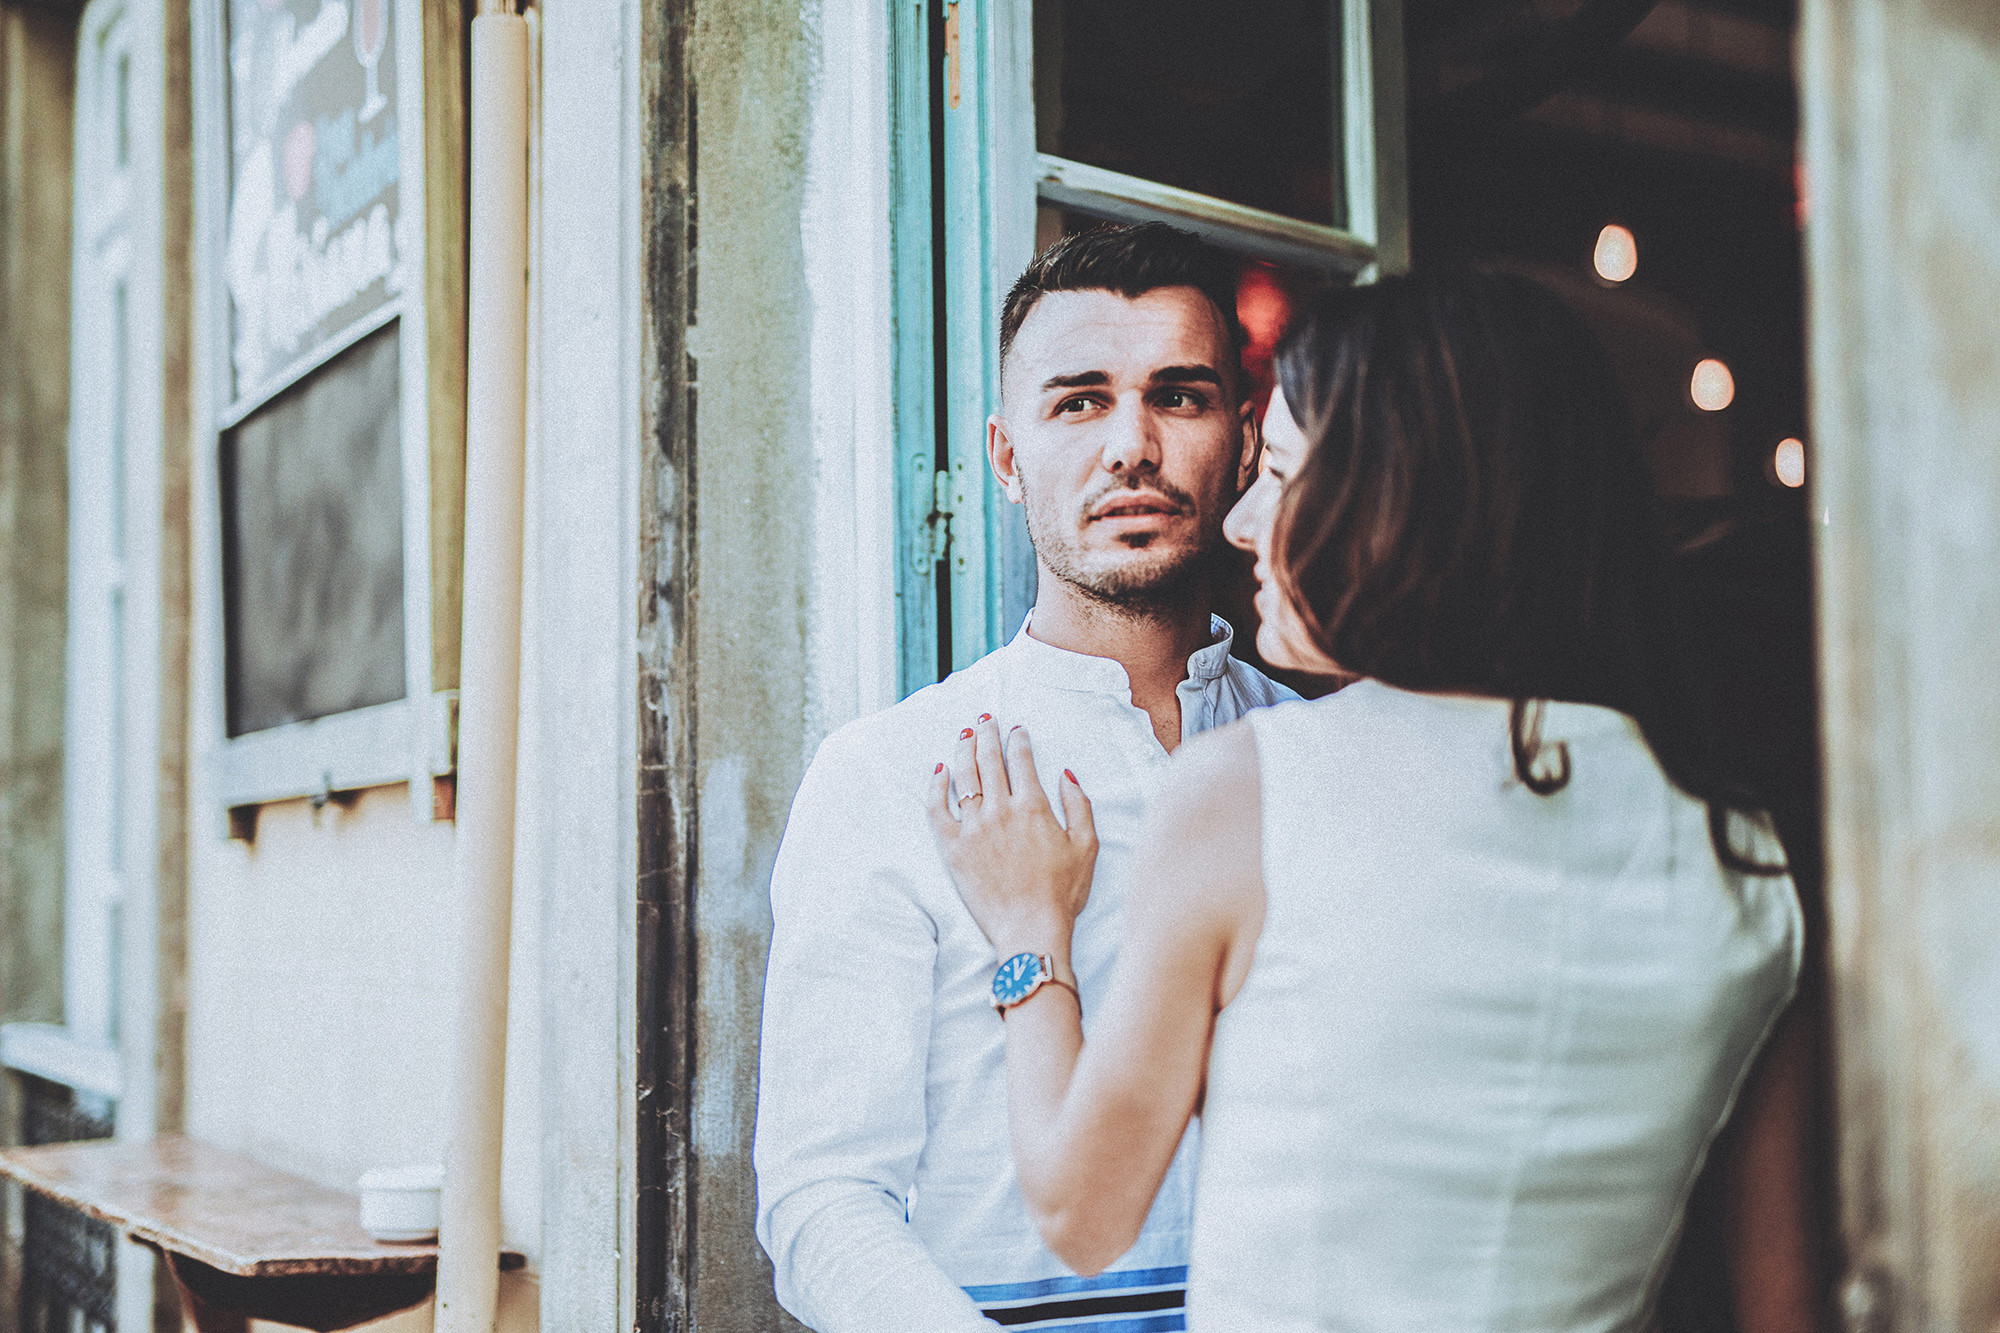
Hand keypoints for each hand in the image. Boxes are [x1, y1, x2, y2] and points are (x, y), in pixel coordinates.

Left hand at [925, 716, 1097, 955]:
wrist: (1030, 929)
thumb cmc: (1062, 892)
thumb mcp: (1087, 845)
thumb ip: (1079, 804)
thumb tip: (1065, 774)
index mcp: (1033, 806)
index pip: (1021, 759)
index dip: (1018, 739)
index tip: (1016, 730)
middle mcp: (1001, 810)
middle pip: (989, 759)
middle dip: (987, 733)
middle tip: (985, 718)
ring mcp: (974, 828)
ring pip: (963, 777)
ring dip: (963, 749)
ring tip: (964, 732)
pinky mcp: (954, 848)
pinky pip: (937, 809)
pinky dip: (936, 786)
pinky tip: (938, 770)